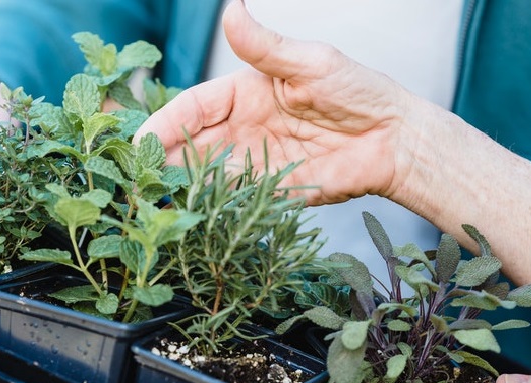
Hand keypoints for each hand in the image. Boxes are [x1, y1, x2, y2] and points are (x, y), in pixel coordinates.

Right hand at [134, 0, 412, 205]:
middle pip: (192, 145)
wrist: (392, 138)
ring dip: (183, 188)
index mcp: (245, 94)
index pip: (194, 107)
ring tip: (156, 202)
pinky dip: (215, 206)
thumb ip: (266, 47)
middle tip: (137, 179)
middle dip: (163, 161)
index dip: (164, 123)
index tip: (139, 141)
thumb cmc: (357, 91)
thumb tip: (230, 9)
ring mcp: (255, 162)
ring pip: (208, 175)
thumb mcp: (310, 63)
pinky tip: (193, 215)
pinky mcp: (271, 191)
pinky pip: (237, 200)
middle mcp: (243, 130)